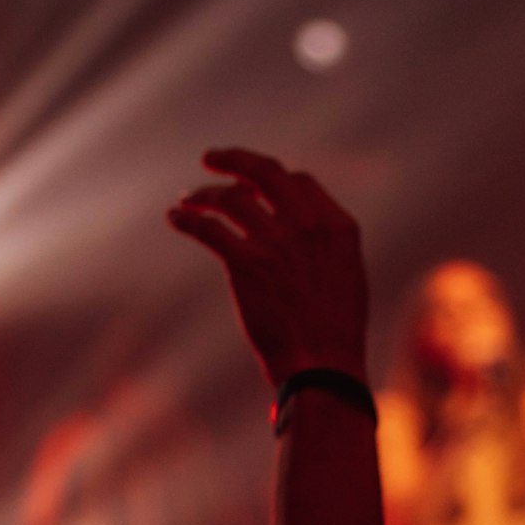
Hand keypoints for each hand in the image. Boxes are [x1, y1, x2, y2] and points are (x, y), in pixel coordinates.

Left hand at [169, 148, 367, 387]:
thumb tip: (304, 235)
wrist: (322, 365)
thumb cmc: (336, 334)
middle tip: (211, 159)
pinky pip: (208, 227)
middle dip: (235, 159)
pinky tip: (176, 219)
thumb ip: (327, 248)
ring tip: (189, 200)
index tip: (255, 186)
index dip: (273, 180)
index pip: (300, 181)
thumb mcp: (348, 278)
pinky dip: (188, 219)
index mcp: (338, 226)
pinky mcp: (246, 262)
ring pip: (231, 197)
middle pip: (265, 172)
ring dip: (204, 194)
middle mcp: (307, 225)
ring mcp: (276, 241)